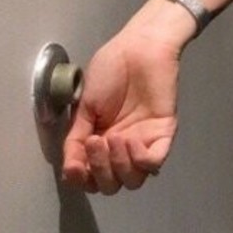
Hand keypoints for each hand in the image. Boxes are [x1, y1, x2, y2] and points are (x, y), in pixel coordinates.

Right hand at [61, 28, 179, 193]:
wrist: (138, 47)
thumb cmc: (111, 69)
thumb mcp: (84, 107)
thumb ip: (75, 139)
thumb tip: (69, 170)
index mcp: (101, 142)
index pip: (90, 178)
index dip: (80, 180)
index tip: (73, 167)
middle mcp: (122, 148)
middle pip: (111, 185)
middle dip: (99, 171)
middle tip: (96, 141)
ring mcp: (144, 142)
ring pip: (133, 180)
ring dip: (118, 166)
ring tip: (112, 138)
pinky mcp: (163, 133)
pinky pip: (154, 163)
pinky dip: (140, 160)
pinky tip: (130, 140)